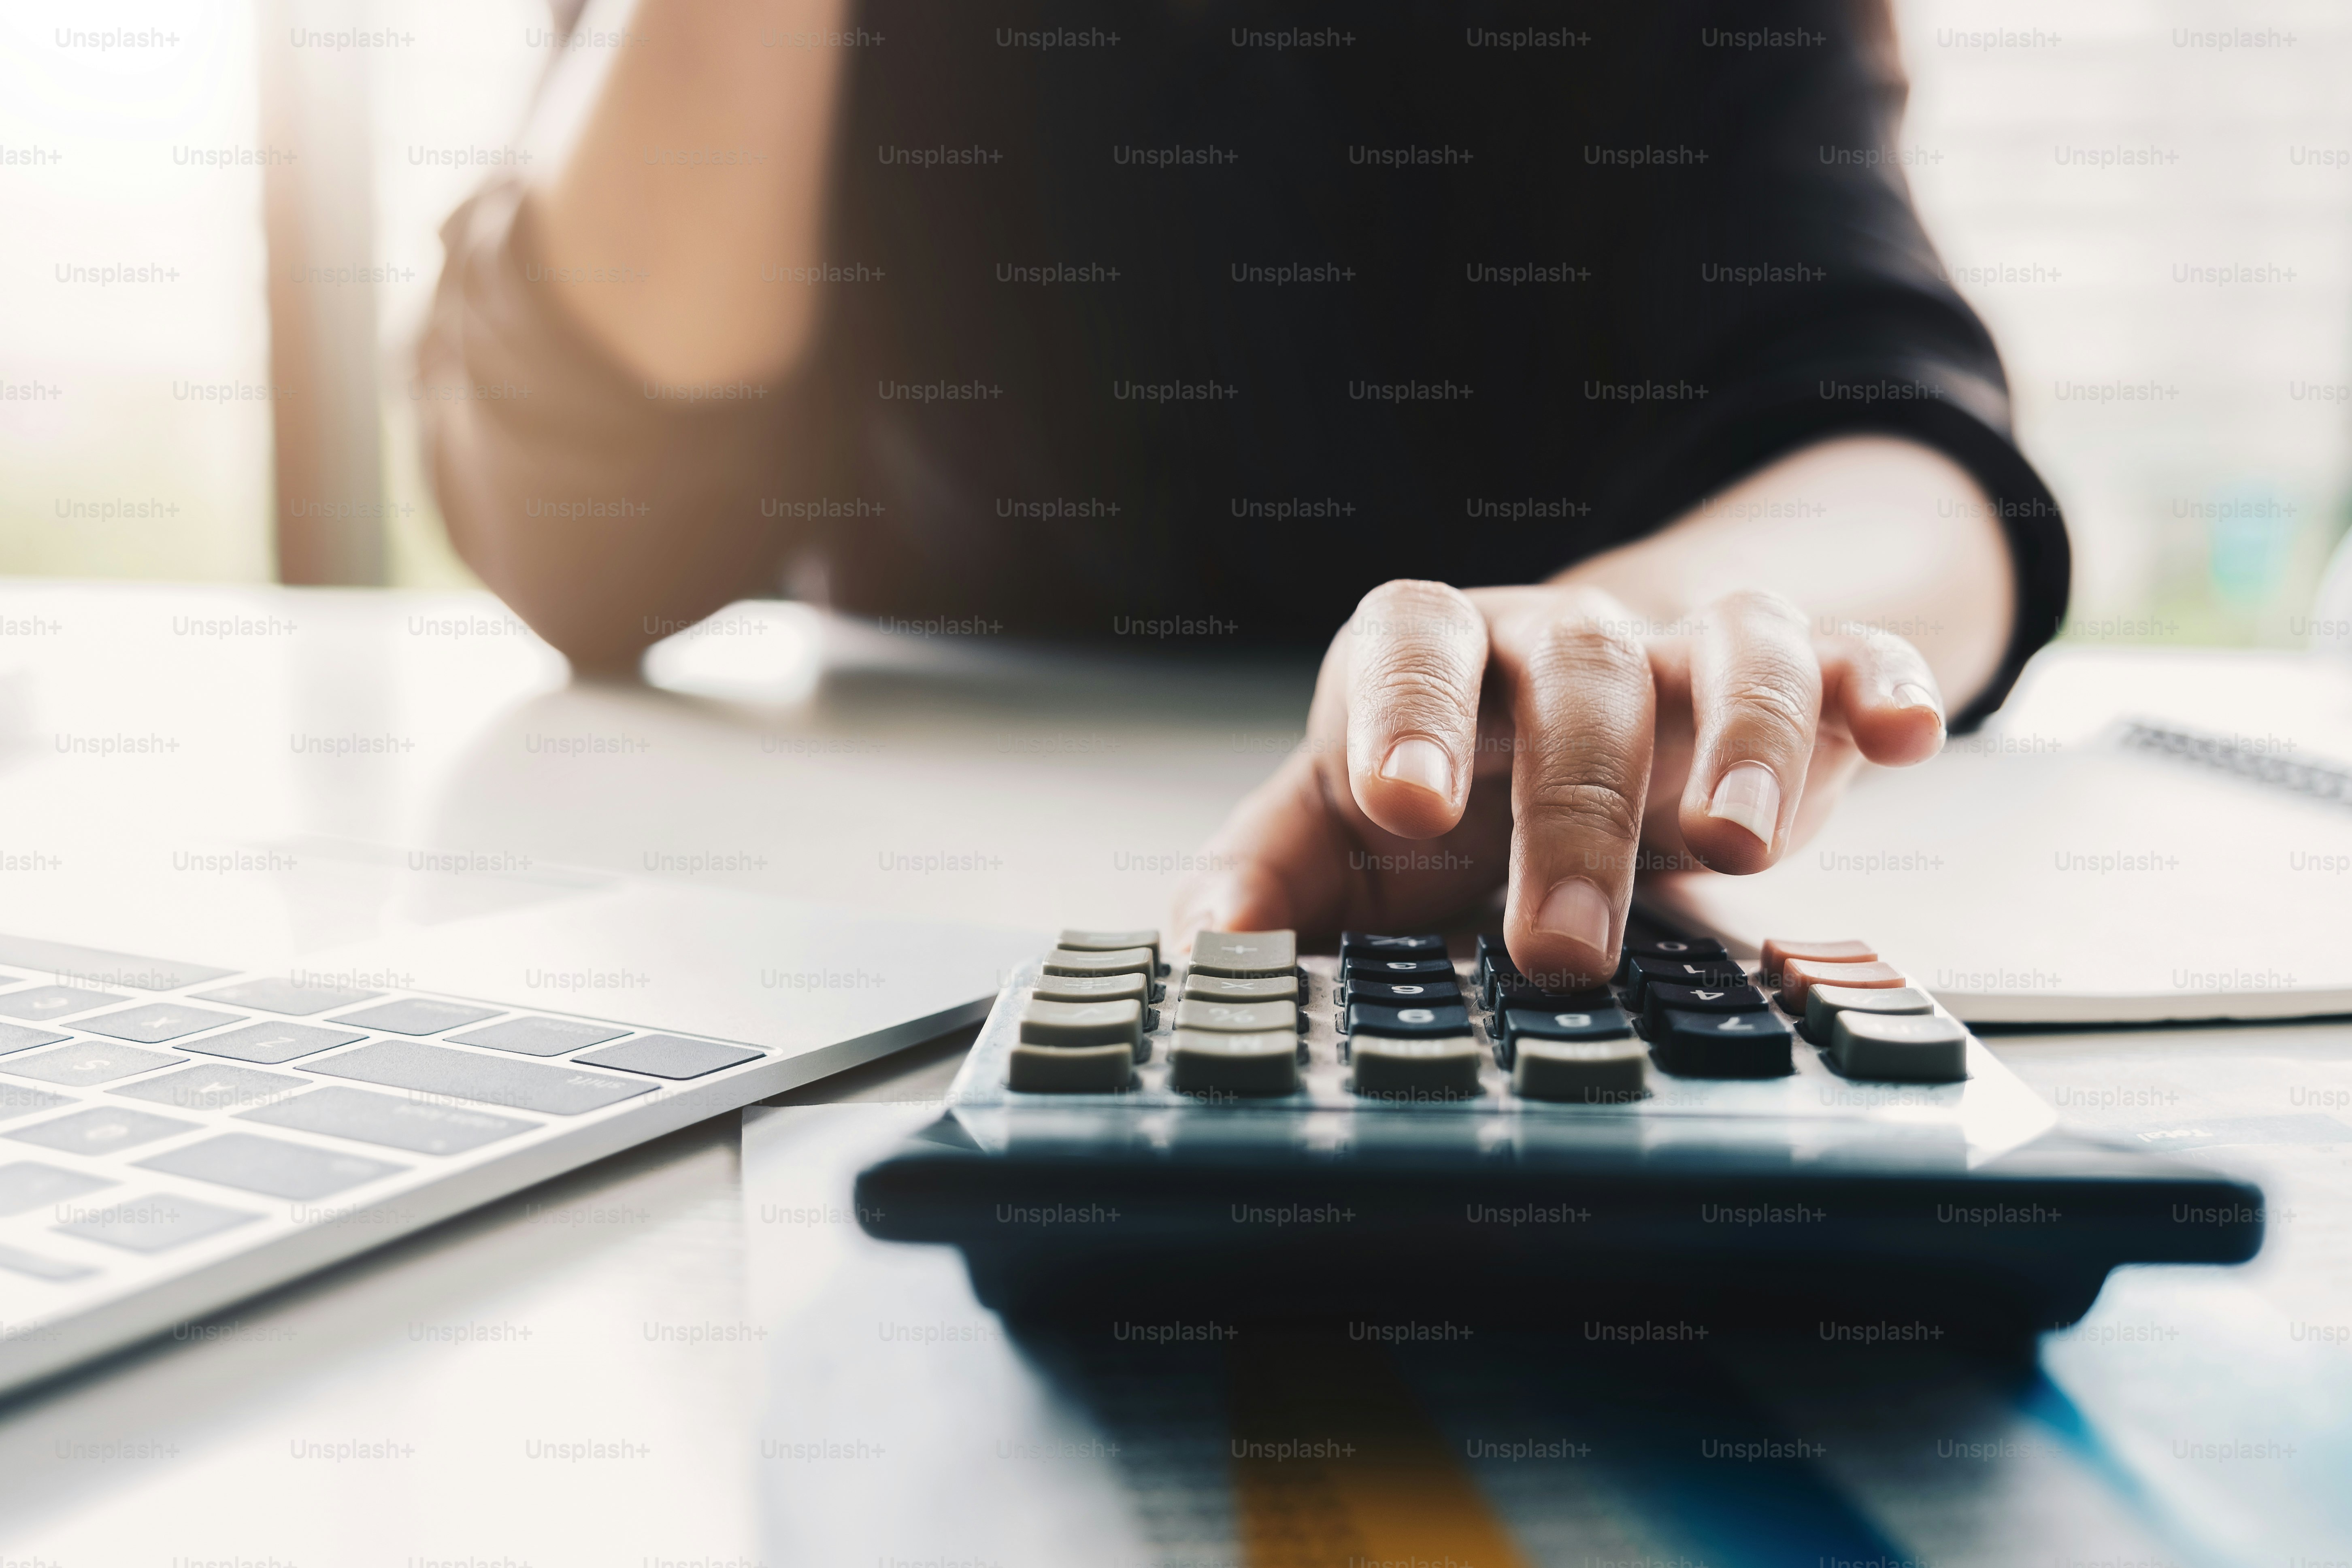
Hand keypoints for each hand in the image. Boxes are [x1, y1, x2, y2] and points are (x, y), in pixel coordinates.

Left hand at [1170, 579, 1947, 984]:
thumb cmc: (1441, 790)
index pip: (1409, 642)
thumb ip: (1267, 882)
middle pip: (1573, 672)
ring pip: (1725, 647)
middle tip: (1562, 945)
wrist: (1562, 735)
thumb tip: (1204, 952)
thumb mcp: (1335, 836)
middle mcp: (1558, 640)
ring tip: (1739, 842)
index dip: (1407, 713)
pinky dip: (1881, 683)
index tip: (1402, 805)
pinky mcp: (1795, 681)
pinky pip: (1845, 659)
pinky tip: (1907, 734)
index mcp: (1433, 659)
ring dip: (1740, 735)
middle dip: (1573, 807)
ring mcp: (1682, 652)